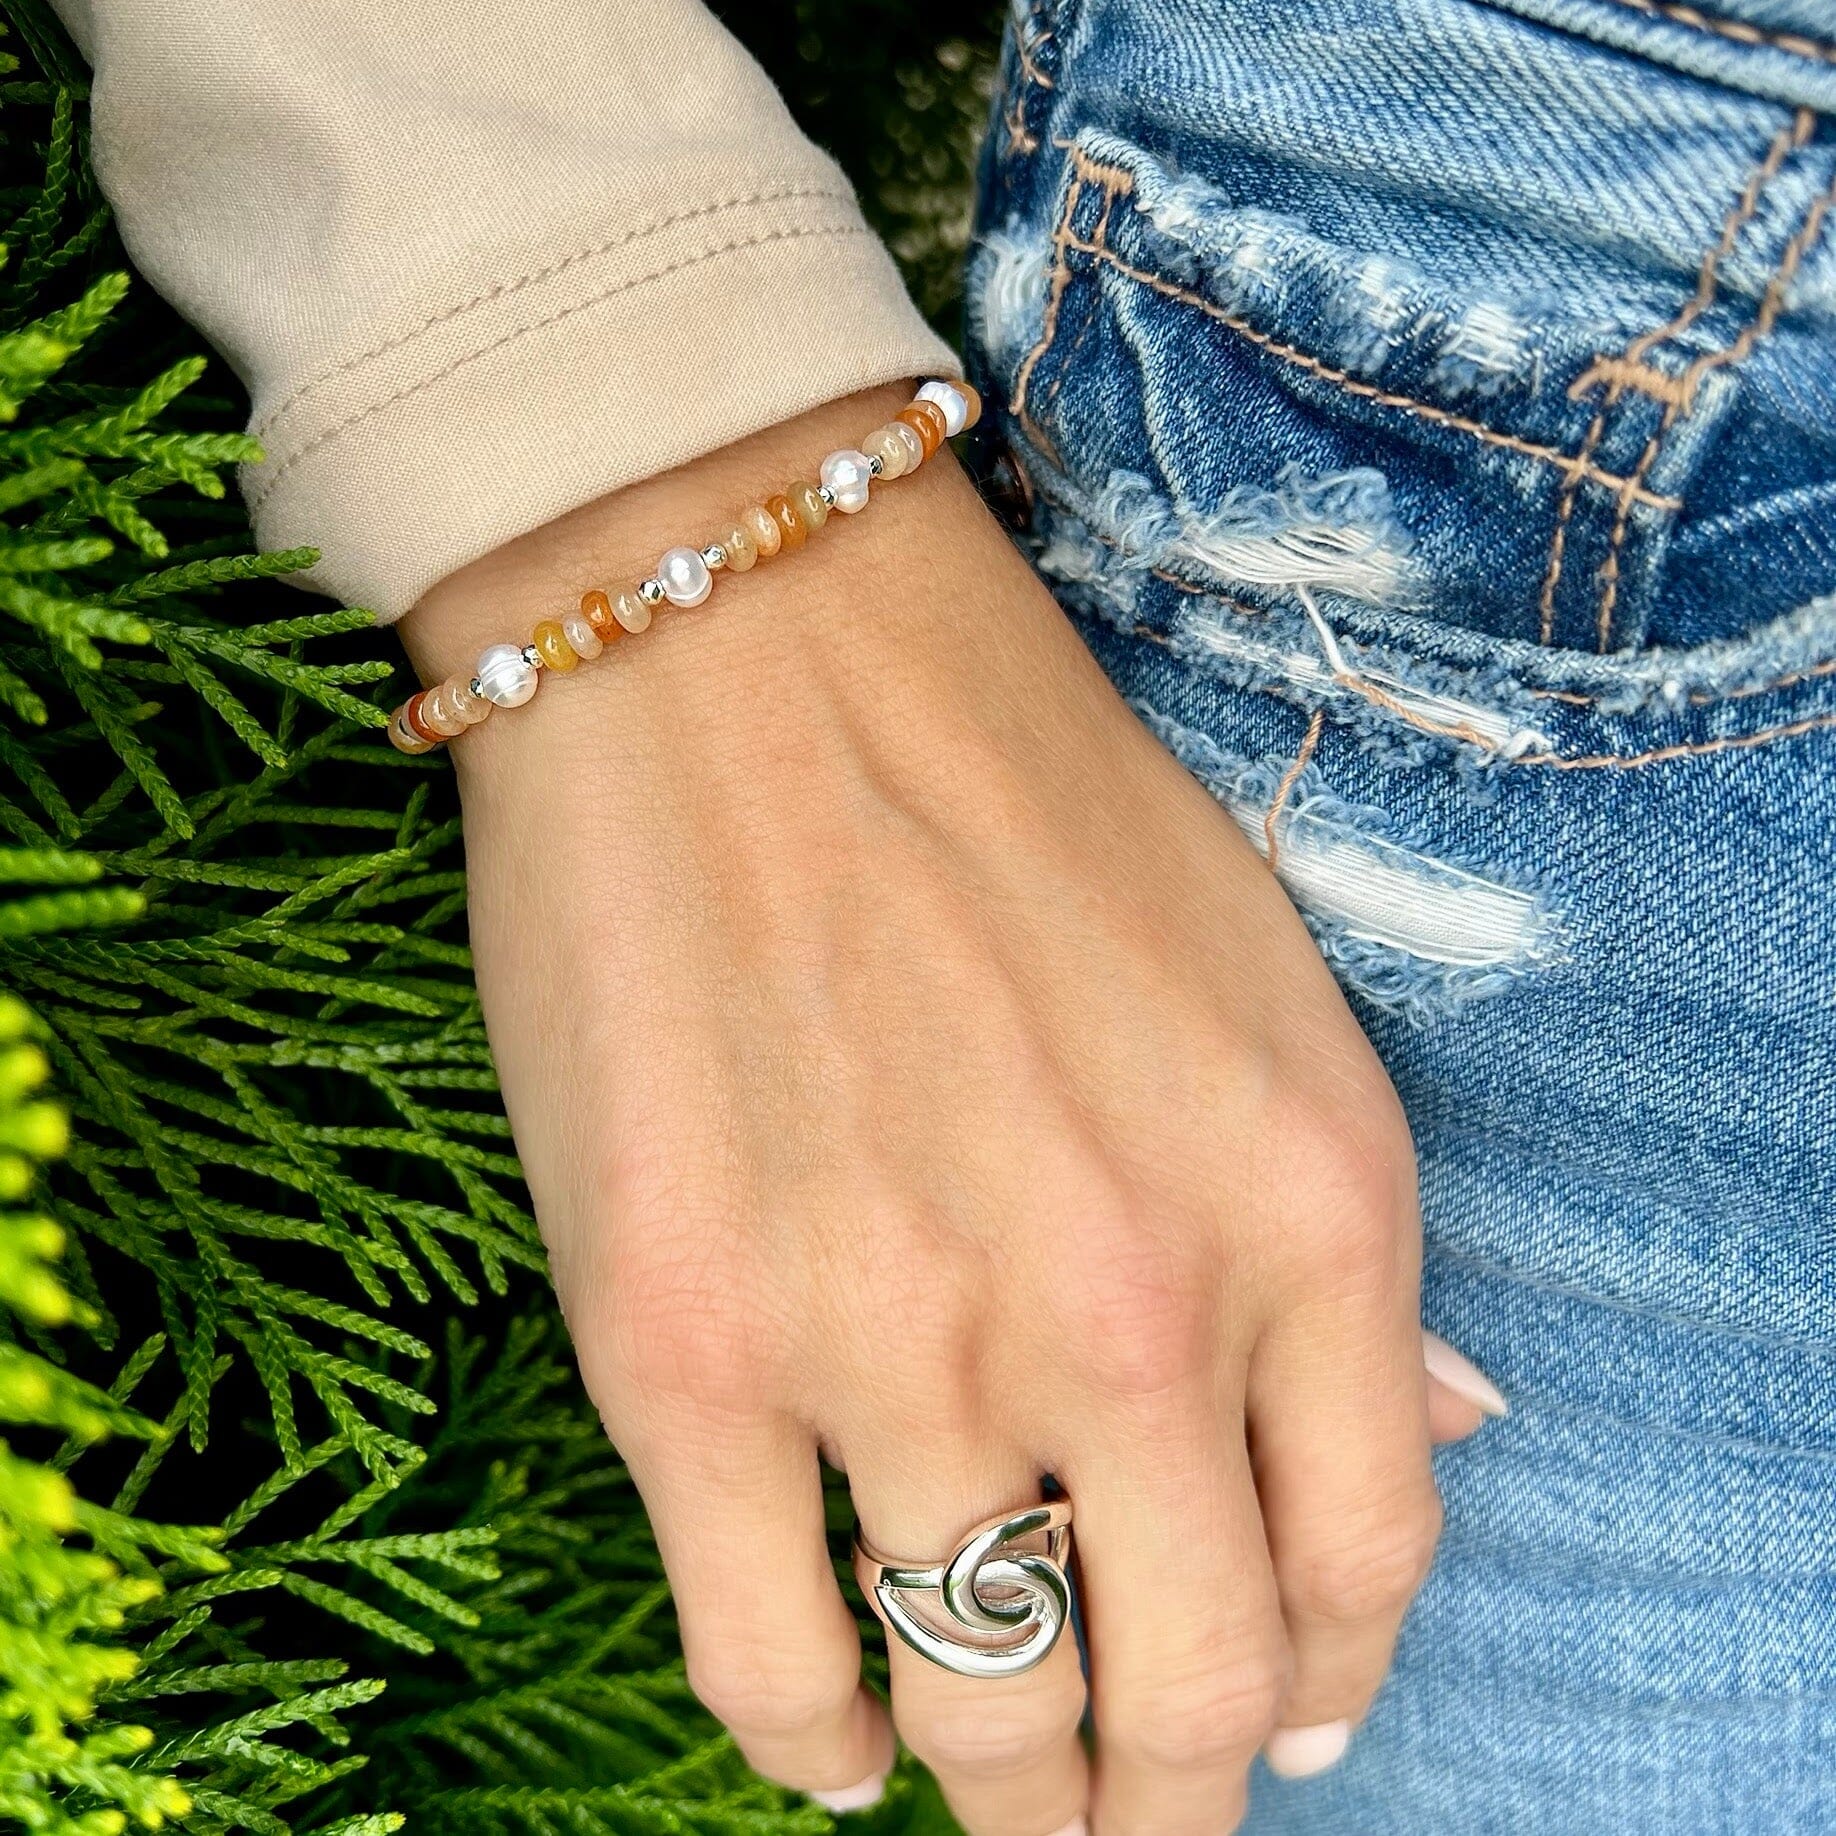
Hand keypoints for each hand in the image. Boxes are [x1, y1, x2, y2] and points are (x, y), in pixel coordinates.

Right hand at [403, 384, 1502, 1834]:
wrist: (744, 640)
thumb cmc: (1005, 785)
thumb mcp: (1260, 988)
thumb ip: (1333, 1253)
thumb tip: (1419, 1449)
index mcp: (1308, 1202)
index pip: (1369, 1565)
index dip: (1324, 1687)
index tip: (1280, 1727)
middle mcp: (1128, 1304)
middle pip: (1191, 1692)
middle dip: (1167, 1797)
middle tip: (1130, 1822)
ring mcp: (895, 1340)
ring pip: (978, 1706)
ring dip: (1000, 1788)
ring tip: (995, 1791)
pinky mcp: (678, 1351)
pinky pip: (766, 1668)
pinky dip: (808, 1745)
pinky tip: (831, 1746)